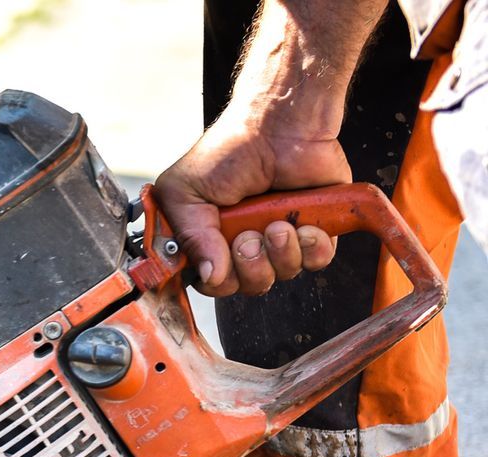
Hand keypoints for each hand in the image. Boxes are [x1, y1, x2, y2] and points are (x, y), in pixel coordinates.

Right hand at [157, 111, 350, 296]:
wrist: (279, 123)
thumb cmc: (228, 151)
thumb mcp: (185, 191)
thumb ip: (189, 237)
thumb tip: (210, 275)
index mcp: (207, 239)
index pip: (211, 283)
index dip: (218, 279)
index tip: (220, 256)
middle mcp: (242, 243)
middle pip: (248, 286)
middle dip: (251, 265)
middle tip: (251, 235)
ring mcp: (279, 238)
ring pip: (283, 275)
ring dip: (282, 252)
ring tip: (280, 222)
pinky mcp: (315, 228)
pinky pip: (317, 261)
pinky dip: (314, 248)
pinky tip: (305, 224)